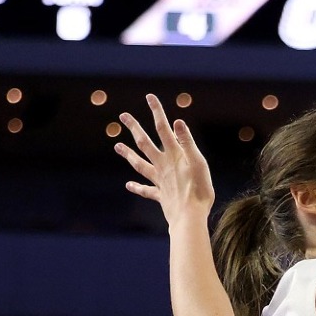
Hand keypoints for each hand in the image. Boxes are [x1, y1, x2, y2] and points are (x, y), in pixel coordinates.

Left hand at [117, 94, 214, 228]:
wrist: (190, 218)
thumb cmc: (199, 191)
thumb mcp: (199, 163)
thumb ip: (187, 143)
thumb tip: (176, 122)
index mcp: (174, 155)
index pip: (163, 128)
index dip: (157, 112)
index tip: (149, 97)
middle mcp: (163, 166)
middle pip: (145, 143)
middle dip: (134, 128)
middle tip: (123, 116)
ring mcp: (159, 181)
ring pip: (140, 164)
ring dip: (128, 154)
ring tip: (116, 146)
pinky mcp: (160, 196)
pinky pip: (146, 191)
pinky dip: (136, 187)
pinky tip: (128, 184)